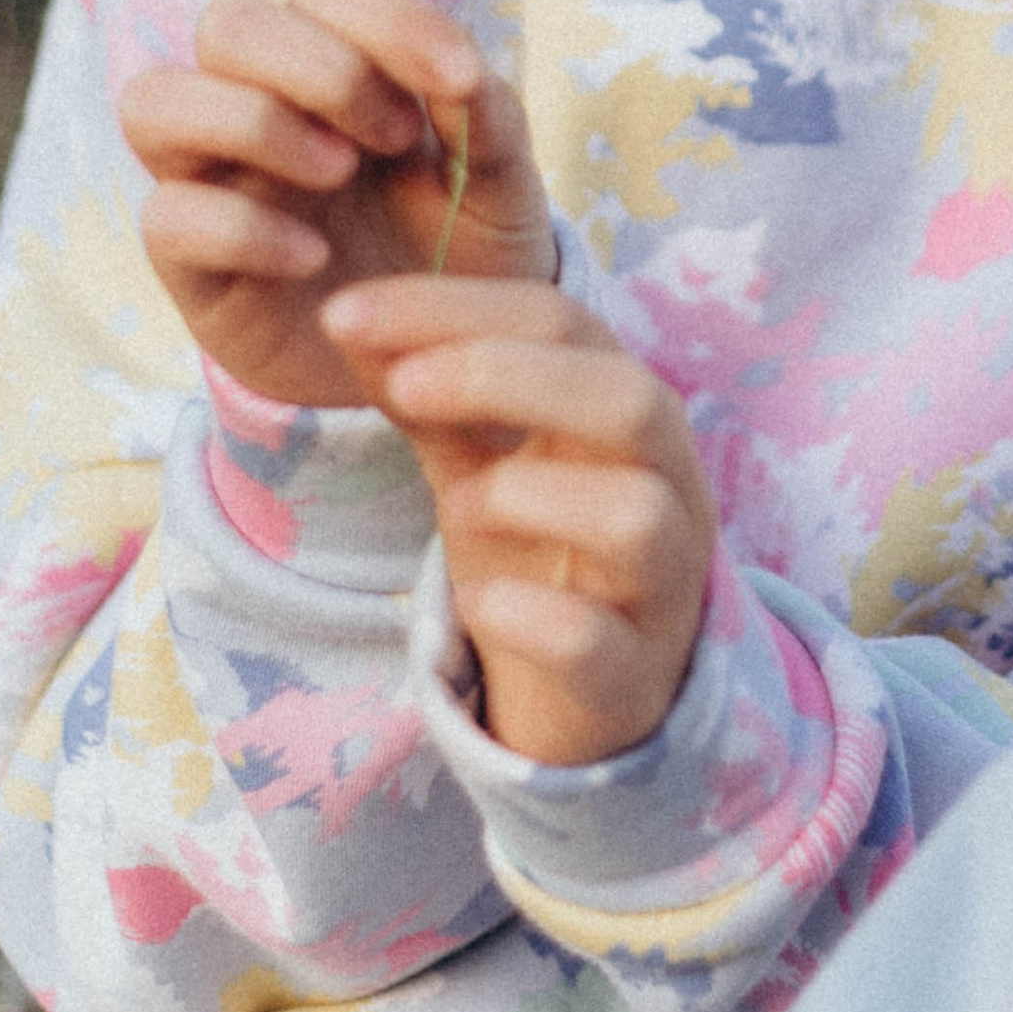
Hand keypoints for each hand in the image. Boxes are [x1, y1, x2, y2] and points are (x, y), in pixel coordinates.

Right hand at [120, 0, 556, 409]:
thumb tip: (459, 69)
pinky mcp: (191, 265)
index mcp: (334, 63)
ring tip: (339, 173)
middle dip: (321, 67)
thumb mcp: (499, 181)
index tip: (459, 79)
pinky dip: (242, 227)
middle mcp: (257, 105)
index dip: (386, 16)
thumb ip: (485, 114)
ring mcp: (212, 180)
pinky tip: (312, 256)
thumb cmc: (462, 245)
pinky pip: (167, 215)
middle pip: (228, 21)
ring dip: (255, 123)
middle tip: (394, 136)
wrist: (444, 360)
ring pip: (154, 100)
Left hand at [322, 276, 716, 766]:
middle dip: (508, 375)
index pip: (563, 322)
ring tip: (460, 506)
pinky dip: (530, 616)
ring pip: (639, 515)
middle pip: (630, 398)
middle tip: (402, 386)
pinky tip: (477, 603)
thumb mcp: (478, 465)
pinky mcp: (631, 676)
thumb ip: (426, 395)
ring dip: (531, 496)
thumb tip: (346, 317)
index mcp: (626, 415)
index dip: (454, 308)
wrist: (582, 703)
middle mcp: (668, 487)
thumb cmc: (535, 560)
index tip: (344, 315)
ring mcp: (661, 586)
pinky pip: (597, 642)